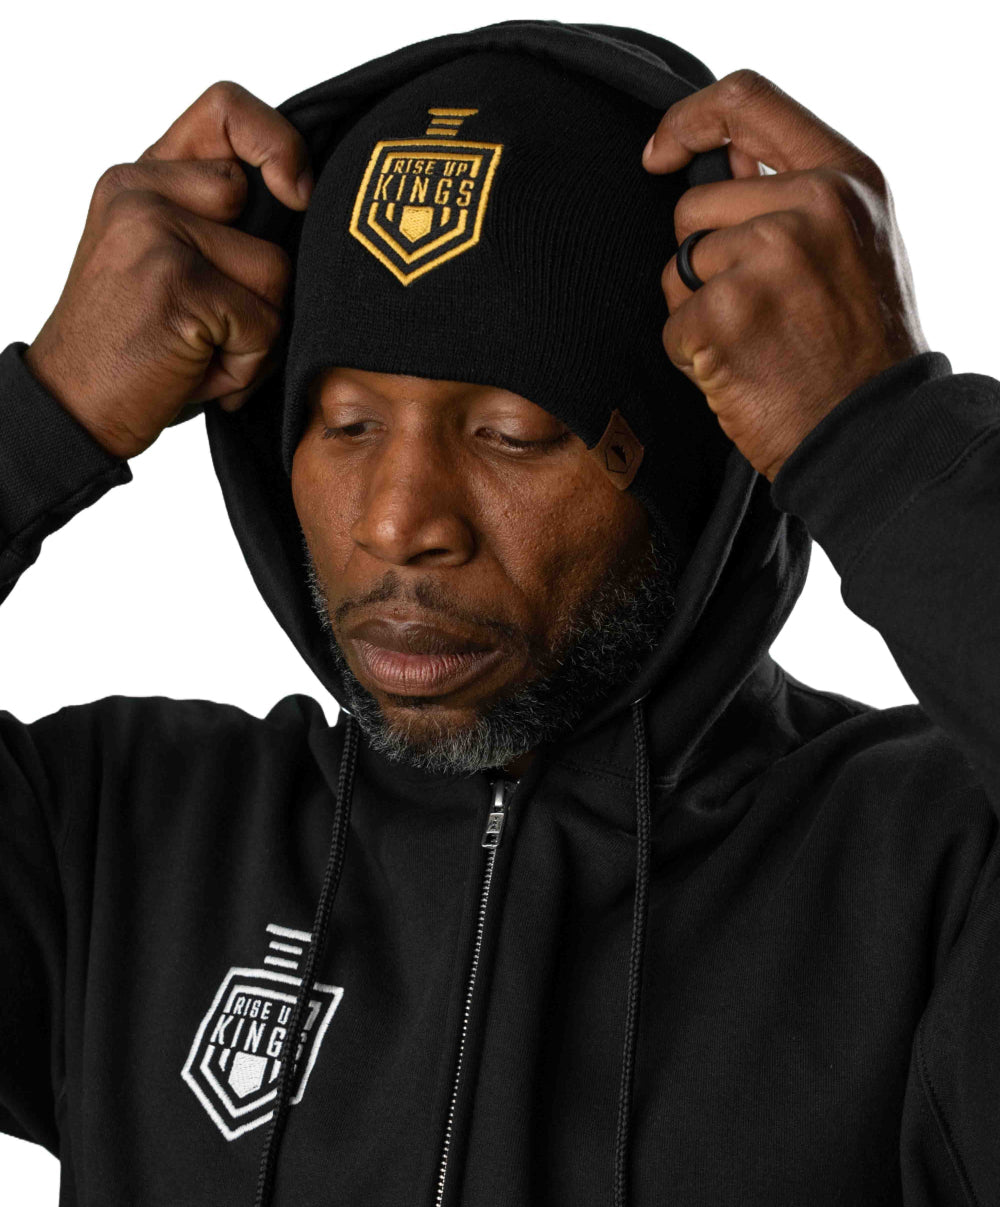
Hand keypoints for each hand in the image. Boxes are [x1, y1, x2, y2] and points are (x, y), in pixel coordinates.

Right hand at [23, 80, 312, 459]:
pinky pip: (266, 325)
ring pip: (277, 275)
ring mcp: (157, 232)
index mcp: (140, 180)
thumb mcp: (163, 263)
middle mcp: (141, 192)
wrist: (74, 408)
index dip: (278, 141)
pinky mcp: (179, 283)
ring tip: (202, 350)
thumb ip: (213, 222)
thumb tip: (303, 202)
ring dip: (257, 333)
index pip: (226, 109)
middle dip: (265, 281)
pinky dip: (246, 366)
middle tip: (214, 319)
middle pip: (271, 208)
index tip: (298, 190)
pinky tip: (198, 373)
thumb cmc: (133, 347)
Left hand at [642, 69, 929, 481]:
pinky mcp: (724, 314)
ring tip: (756, 341)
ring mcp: (765, 258)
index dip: (687, 121)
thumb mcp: (854, 244)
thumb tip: (720, 160)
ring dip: (698, 311)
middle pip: (693, 208)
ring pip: (678, 269)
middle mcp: (809, 206)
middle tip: (757, 309)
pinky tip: (741, 369)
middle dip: (704, 262)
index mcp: (845, 178)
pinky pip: (672, 324)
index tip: (657, 153)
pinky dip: (692, 356)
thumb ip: (796, 194)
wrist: (871, 433)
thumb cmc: (859, 348)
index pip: (747, 102)